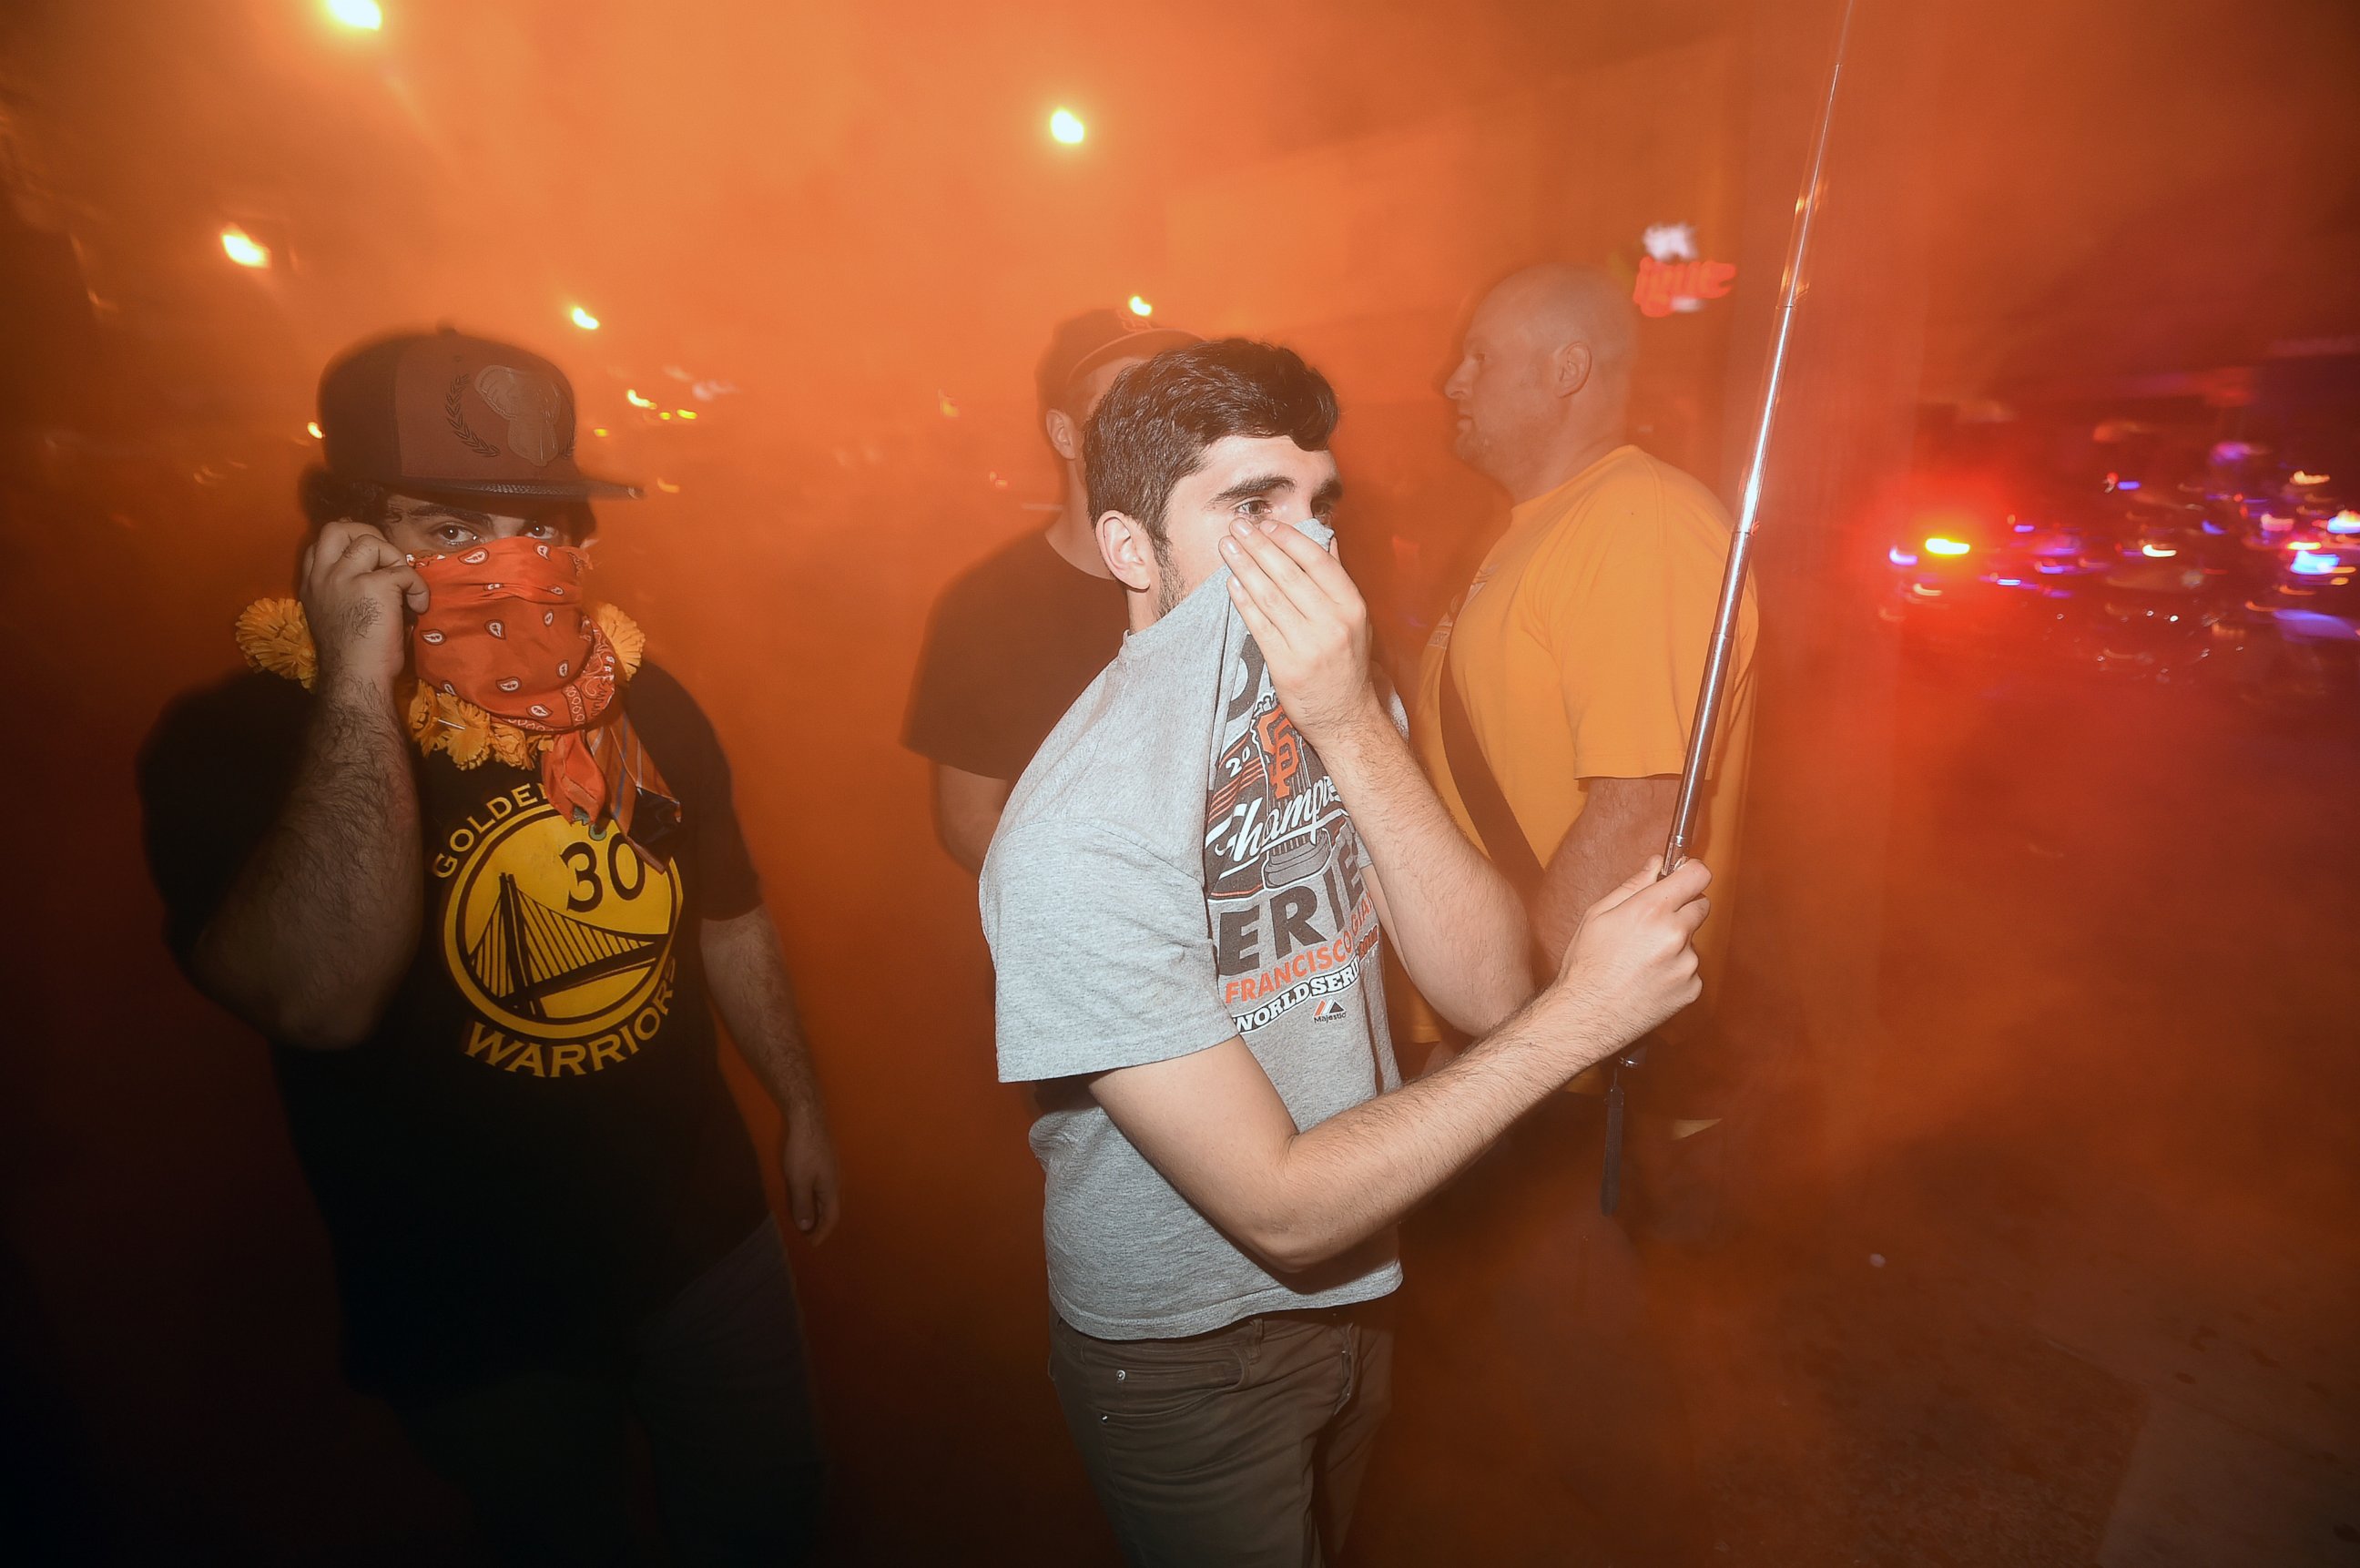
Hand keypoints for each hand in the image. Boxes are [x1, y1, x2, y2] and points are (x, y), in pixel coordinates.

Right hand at [299, 520, 426, 690]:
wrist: (355, 677)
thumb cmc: (352, 657)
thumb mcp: (334, 617)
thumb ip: (344, 593)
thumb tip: (379, 576)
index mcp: (312, 585)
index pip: (318, 545)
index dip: (346, 545)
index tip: (368, 560)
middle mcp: (323, 576)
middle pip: (336, 528)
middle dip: (365, 534)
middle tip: (386, 558)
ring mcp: (345, 577)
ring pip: (370, 541)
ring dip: (395, 558)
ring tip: (404, 585)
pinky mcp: (373, 585)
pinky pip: (403, 571)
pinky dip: (418, 587)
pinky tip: (418, 607)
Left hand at [780, 1108, 840, 1243]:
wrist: (808, 1119)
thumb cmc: (803, 1152)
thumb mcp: (799, 1181)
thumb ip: (802, 1204)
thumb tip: (807, 1227)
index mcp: (831, 1189)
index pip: (831, 1218)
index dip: (822, 1233)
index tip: (812, 1245)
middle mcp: (836, 1181)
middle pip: (832, 1209)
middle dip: (822, 1225)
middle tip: (809, 1235)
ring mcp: (832, 1170)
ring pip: (828, 1198)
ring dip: (820, 1212)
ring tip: (807, 1219)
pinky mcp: (825, 1162)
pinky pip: (823, 1188)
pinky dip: (816, 1199)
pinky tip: (807, 1196)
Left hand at [1220, 519, 1378, 745]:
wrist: (1345, 717)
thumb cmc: (1348, 663)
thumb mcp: (1356, 619)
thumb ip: (1338, 578)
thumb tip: (1326, 537)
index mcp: (1352, 606)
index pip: (1316, 561)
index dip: (1289, 539)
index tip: (1267, 524)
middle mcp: (1332, 623)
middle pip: (1288, 575)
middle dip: (1258, 546)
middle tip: (1237, 526)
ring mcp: (1309, 646)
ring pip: (1269, 597)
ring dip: (1244, 568)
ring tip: (1226, 547)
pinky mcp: (1286, 666)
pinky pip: (1259, 626)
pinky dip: (1243, 602)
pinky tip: (1230, 583)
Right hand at [1546, 857, 1711, 1061]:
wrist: (1587, 1017)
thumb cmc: (1586, 966)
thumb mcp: (1598, 915)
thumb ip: (1633, 885)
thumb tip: (1656, 865)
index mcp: (1651, 910)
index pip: (1697, 875)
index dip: (1691, 872)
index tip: (1684, 876)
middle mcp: (1676, 934)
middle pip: (1701, 905)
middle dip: (1682, 909)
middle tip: (1653, 924)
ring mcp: (1687, 964)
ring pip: (1693, 940)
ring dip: (1676, 944)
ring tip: (1643, 961)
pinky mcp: (1692, 989)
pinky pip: (1691, 969)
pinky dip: (1676, 971)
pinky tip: (1649, 979)